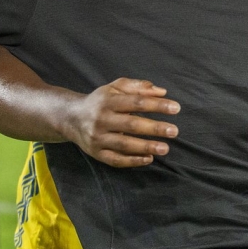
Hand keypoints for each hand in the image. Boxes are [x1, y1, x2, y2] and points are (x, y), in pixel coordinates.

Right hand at [61, 78, 180, 167]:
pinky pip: (116, 160)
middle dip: (154, 128)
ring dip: (146, 147)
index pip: (136, 102)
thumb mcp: (115, 88)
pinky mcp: (96, 153)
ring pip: (124, 145)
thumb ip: (138, 87)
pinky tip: (149, 159)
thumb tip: (162, 92)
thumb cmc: (100, 101)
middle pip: (131, 125)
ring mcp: (98, 138)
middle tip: (174, 131)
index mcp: (108, 101)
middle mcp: (101, 119)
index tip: (176, 108)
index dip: (157, 105)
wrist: (71, 118)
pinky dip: (133, 161)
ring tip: (165, 148)